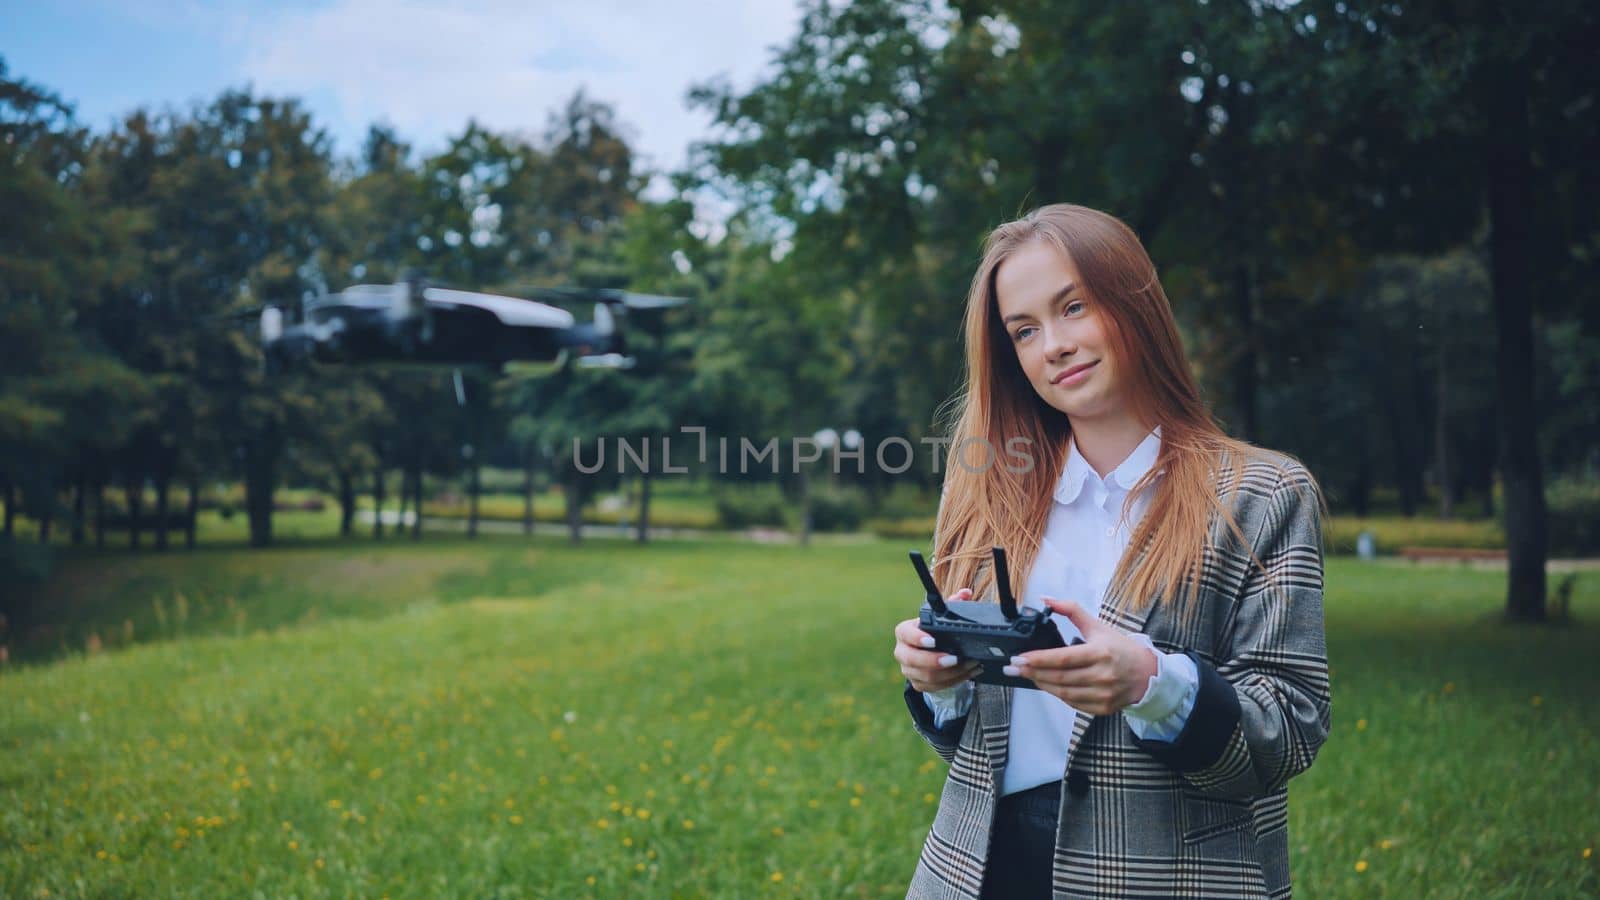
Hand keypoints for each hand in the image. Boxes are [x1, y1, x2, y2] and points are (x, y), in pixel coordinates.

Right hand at [894, 588, 982, 692]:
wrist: (926, 653)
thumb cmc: (933, 631)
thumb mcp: (939, 617)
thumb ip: (953, 603)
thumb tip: (966, 593)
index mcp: (904, 632)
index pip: (906, 634)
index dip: (918, 638)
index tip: (933, 641)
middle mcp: (902, 652)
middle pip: (913, 660)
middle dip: (935, 661)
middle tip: (955, 658)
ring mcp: (908, 670)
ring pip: (927, 677)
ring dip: (951, 673)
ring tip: (970, 664)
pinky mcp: (918, 684)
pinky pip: (935, 687)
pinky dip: (954, 681)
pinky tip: (969, 673)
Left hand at [1002, 598, 1158, 714]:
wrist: (1147, 674)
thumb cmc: (1120, 648)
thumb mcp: (1097, 626)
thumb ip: (1071, 610)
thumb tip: (1046, 600)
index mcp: (1101, 652)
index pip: (1062, 658)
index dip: (1037, 659)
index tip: (1018, 658)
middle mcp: (1103, 675)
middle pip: (1059, 678)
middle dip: (1032, 672)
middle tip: (1013, 668)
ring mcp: (1103, 694)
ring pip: (1063, 693)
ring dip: (1041, 684)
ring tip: (1026, 675)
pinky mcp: (1103, 708)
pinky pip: (1073, 703)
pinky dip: (1057, 694)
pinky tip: (1047, 685)